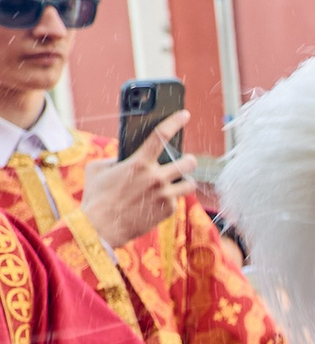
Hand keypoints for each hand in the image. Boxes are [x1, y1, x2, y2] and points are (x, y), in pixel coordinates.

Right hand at [81, 112, 196, 247]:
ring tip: (175, 183)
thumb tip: (126, 158)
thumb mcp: (98, 170)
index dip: (175, 122)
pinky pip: (176, 201)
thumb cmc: (96, 197)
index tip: (184, 114)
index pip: (161, 136)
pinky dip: (169, 201)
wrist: (99, 228)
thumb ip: (115, 160)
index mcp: (138, 163)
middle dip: (188, 161)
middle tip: (185, 161)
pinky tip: (156, 203)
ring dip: (184, 182)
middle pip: (188, 162)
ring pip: (190, 183)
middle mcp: (156, 177)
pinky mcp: (168, 210)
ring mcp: (164, 194)